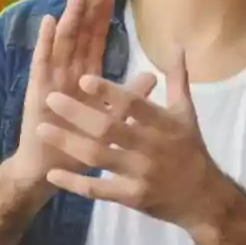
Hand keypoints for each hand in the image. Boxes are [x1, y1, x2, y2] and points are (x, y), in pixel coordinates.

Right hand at [4, 0, 156, 190]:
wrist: (49, 168)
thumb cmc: (79, 145)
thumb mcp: (112, 119)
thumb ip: (129, 97)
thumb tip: (153, 75)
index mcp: (86, 77)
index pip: (96, 39)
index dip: (103, 16)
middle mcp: (69, 73)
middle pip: (81, 34)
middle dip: (89, 9)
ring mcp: (52, 79)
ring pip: (64, 42)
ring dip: (71, 16)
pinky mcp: (38, 91)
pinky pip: (42, 62)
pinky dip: (45, 42)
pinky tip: (49, 22)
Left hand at [36, 48, 227, 231]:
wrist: (203, 197)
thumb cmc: (191, 149)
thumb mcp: (187, 112)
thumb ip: (177, 79)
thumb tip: (176, 47)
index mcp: (163, 123)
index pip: (134, 105)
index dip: (109, 92)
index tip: (84, 78)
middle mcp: (150, 147)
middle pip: (109, 130)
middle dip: (78, 114)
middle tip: (50, 98)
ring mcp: (139, 174)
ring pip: (98, 157)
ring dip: (68, 143)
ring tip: (42, 128)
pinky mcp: (131, 197)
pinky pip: (98, 190)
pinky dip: (74, 183)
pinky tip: (52, 174)